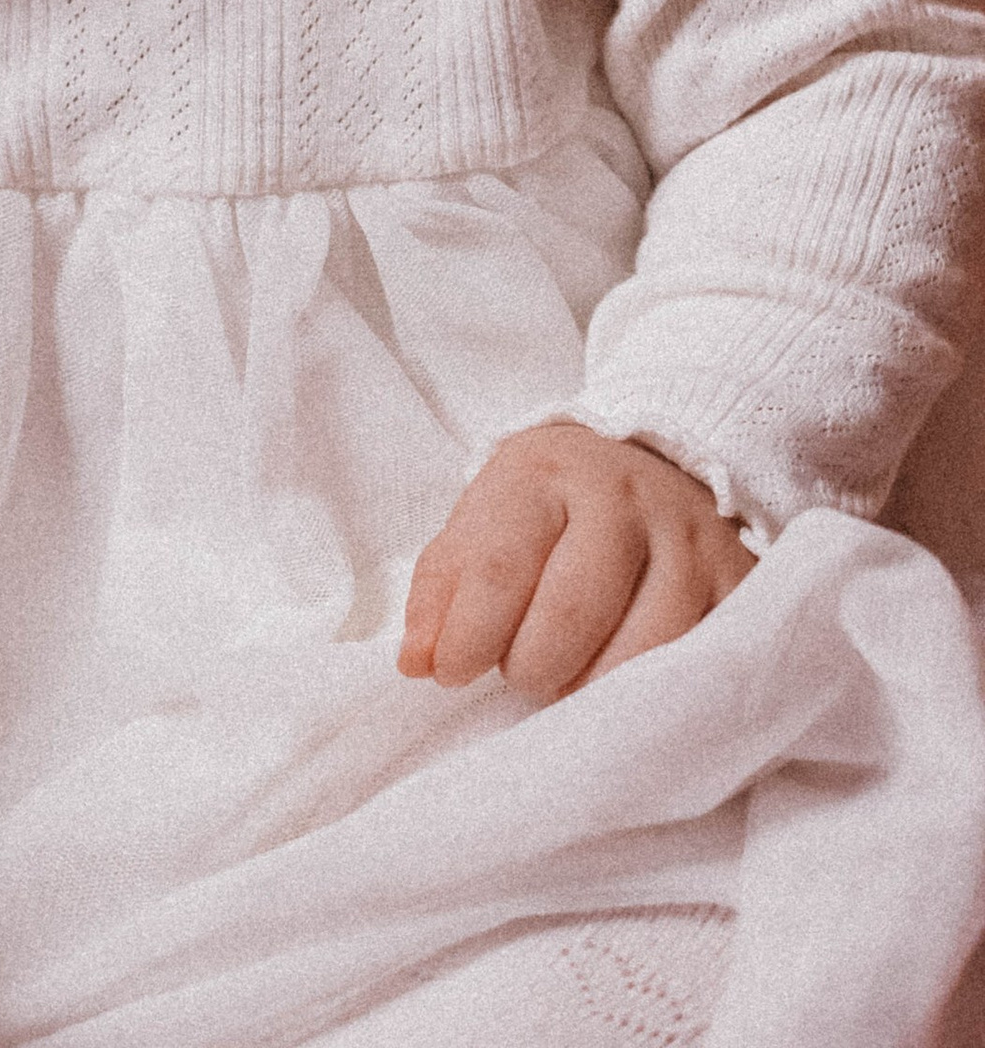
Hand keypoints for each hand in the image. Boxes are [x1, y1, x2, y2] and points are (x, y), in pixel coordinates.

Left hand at [399, 418, 752, 702]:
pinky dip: (659, 696)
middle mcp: (623, 498)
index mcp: (545, 474)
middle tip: (524, 674)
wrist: (657, 460)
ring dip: (595, 689)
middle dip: (532, 667)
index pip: (501, 566)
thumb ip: (443, 588)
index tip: (449, 673)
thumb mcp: (485, 520)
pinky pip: (700, 663)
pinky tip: (630, 695)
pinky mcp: (740, 582)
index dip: (468, 635)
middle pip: (571, 614)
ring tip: (573, 681)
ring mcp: (689, 540)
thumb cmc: (552, 509)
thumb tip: (416, 662)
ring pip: (642, 650)